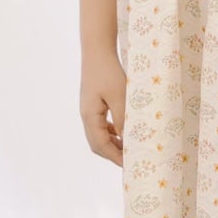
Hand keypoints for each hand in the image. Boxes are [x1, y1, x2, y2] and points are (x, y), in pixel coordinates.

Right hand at [80, 48, 125, 166]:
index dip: (115, 158)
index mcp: (89, 116)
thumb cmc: (108, 72)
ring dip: (113, 144)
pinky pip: (102, 125)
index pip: (101, 145)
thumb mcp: (120, 97)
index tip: (129, 166)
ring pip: (99, 135)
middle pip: (97, 144)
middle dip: (113, 154)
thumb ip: (123, 120)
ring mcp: (89, 110)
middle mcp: (86, 116)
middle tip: (130, 161)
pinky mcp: (94, 104)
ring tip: (130, 149)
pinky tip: (124, 132)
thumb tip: (128, 141)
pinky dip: (112, 132)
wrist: (97, 51)